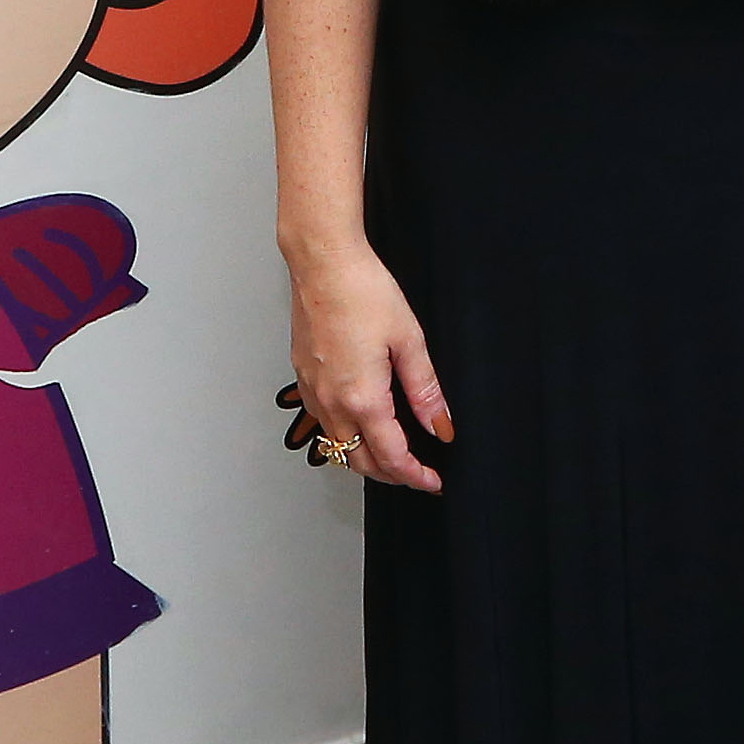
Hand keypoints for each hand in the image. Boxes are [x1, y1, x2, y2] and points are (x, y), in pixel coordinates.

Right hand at [285, 235, 452, 491]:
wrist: (322, 262)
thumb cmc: (362, 290)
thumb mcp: (409, 341)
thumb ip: (425, 390)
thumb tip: (440, 426)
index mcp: (362, 397)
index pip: (391, 456)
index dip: (416, 476)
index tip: (433, 482)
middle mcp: (331, 401)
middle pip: (359, 461)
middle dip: (391, 475)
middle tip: (417, 474)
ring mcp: (312, 391)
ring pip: (337, 446)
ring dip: (365, 459)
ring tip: (393, 455)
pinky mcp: (302, 377)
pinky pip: (323, 422)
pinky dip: (344, 436)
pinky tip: (361, 424)